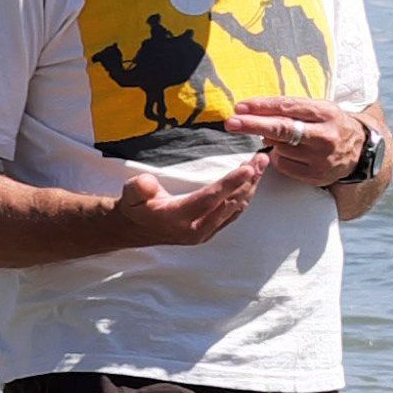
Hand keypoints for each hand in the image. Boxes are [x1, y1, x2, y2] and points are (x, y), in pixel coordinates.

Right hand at [104, 159, 261, 244]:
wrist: (134, 229)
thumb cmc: (135, 206)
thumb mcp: (131, 193)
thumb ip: (139, 188)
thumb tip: (149, 183)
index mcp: (178, 218)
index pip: (209, 199)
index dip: (230, 183)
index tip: (248, 169)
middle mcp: (195, 229)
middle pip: (228, 203)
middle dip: (248, 181)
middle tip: (261, 159)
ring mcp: (204, 233)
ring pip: (234, 208)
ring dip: (250, 187)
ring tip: (261, 165)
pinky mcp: (209, 231)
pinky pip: (232, 213)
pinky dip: (244, 196)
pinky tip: (252, 182)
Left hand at [230, 97, 370, 185]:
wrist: (360, 150)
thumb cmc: (329, 123)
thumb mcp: (317, 108)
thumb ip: (290, 109)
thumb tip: (253, 113)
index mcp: (325, 113)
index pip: (288, 108)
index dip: (262, 107)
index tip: (240, 107)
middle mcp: (325, 136)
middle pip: (282, 129)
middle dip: (252, 125)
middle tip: (231, 122)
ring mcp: (322, 158)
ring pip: (280, 149)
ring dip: (272, 142)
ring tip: (284, 139)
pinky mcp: (317, 176)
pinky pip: (284, 166)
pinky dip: (279, 158)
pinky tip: (289, 153)